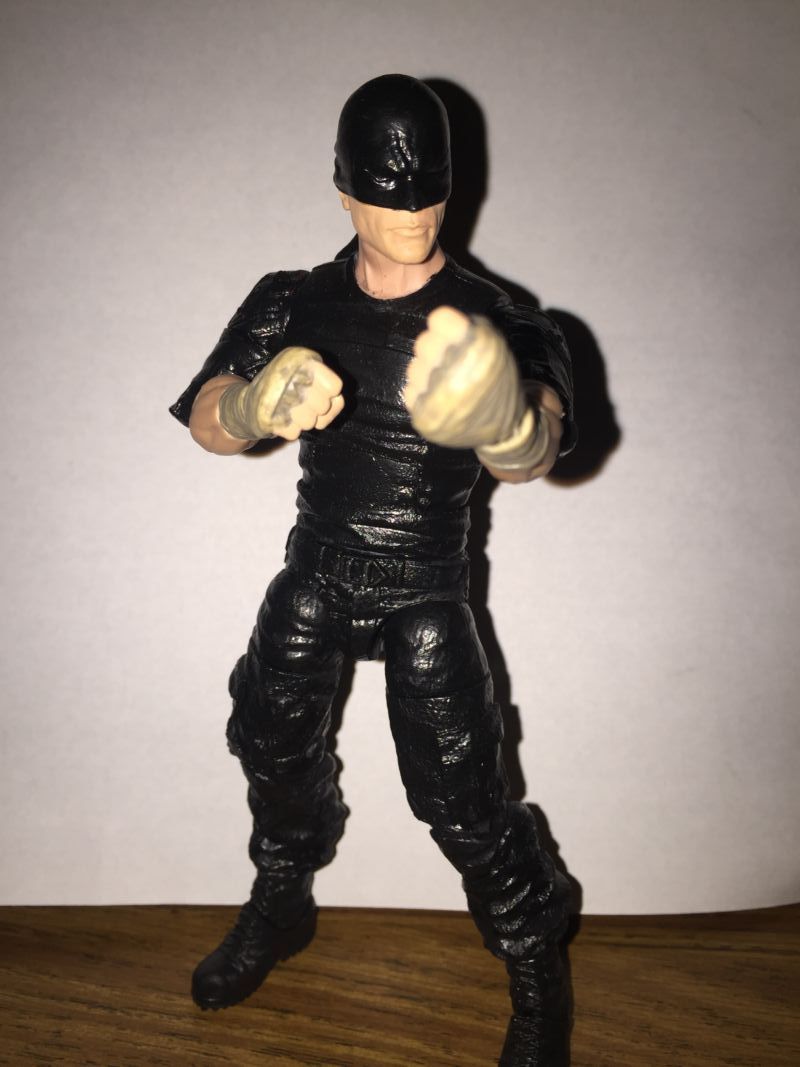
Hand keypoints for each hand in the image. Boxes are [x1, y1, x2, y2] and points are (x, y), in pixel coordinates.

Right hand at [219, 347, 343, 441]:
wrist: (247, 404)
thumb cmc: (285, 389)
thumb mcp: (307, 376)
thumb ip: (327, 386)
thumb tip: (338, 401)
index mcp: (299, 358)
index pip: (335, 386)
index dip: (331, 396)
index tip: (320, 393)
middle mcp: (286, 373)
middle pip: (323, 406)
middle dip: (317, 411)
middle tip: (304, 405)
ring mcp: (274, 395)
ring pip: (310, 422)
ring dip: (304, 422)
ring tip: (292, 411)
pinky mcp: (266, 417)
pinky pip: (294, 433)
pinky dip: (290, 430)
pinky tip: (281, 418)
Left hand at [403, 306, 525, 448]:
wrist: (504, 430)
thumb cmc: (500, 384)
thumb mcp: (497, 348)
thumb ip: (471, 329)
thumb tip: (438, 321)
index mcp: (477, 353)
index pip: (439, 320)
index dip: (445, 324)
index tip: (451, 331)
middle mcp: (454, 375)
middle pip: (424, 343)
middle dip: (436, 347)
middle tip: (449, 359)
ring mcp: (436, 400)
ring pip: (414, 367)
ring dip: (427, 370)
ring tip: (445, 380)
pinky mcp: (424, 418)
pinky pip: (409, 390)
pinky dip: (422, 390)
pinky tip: (438, 394)